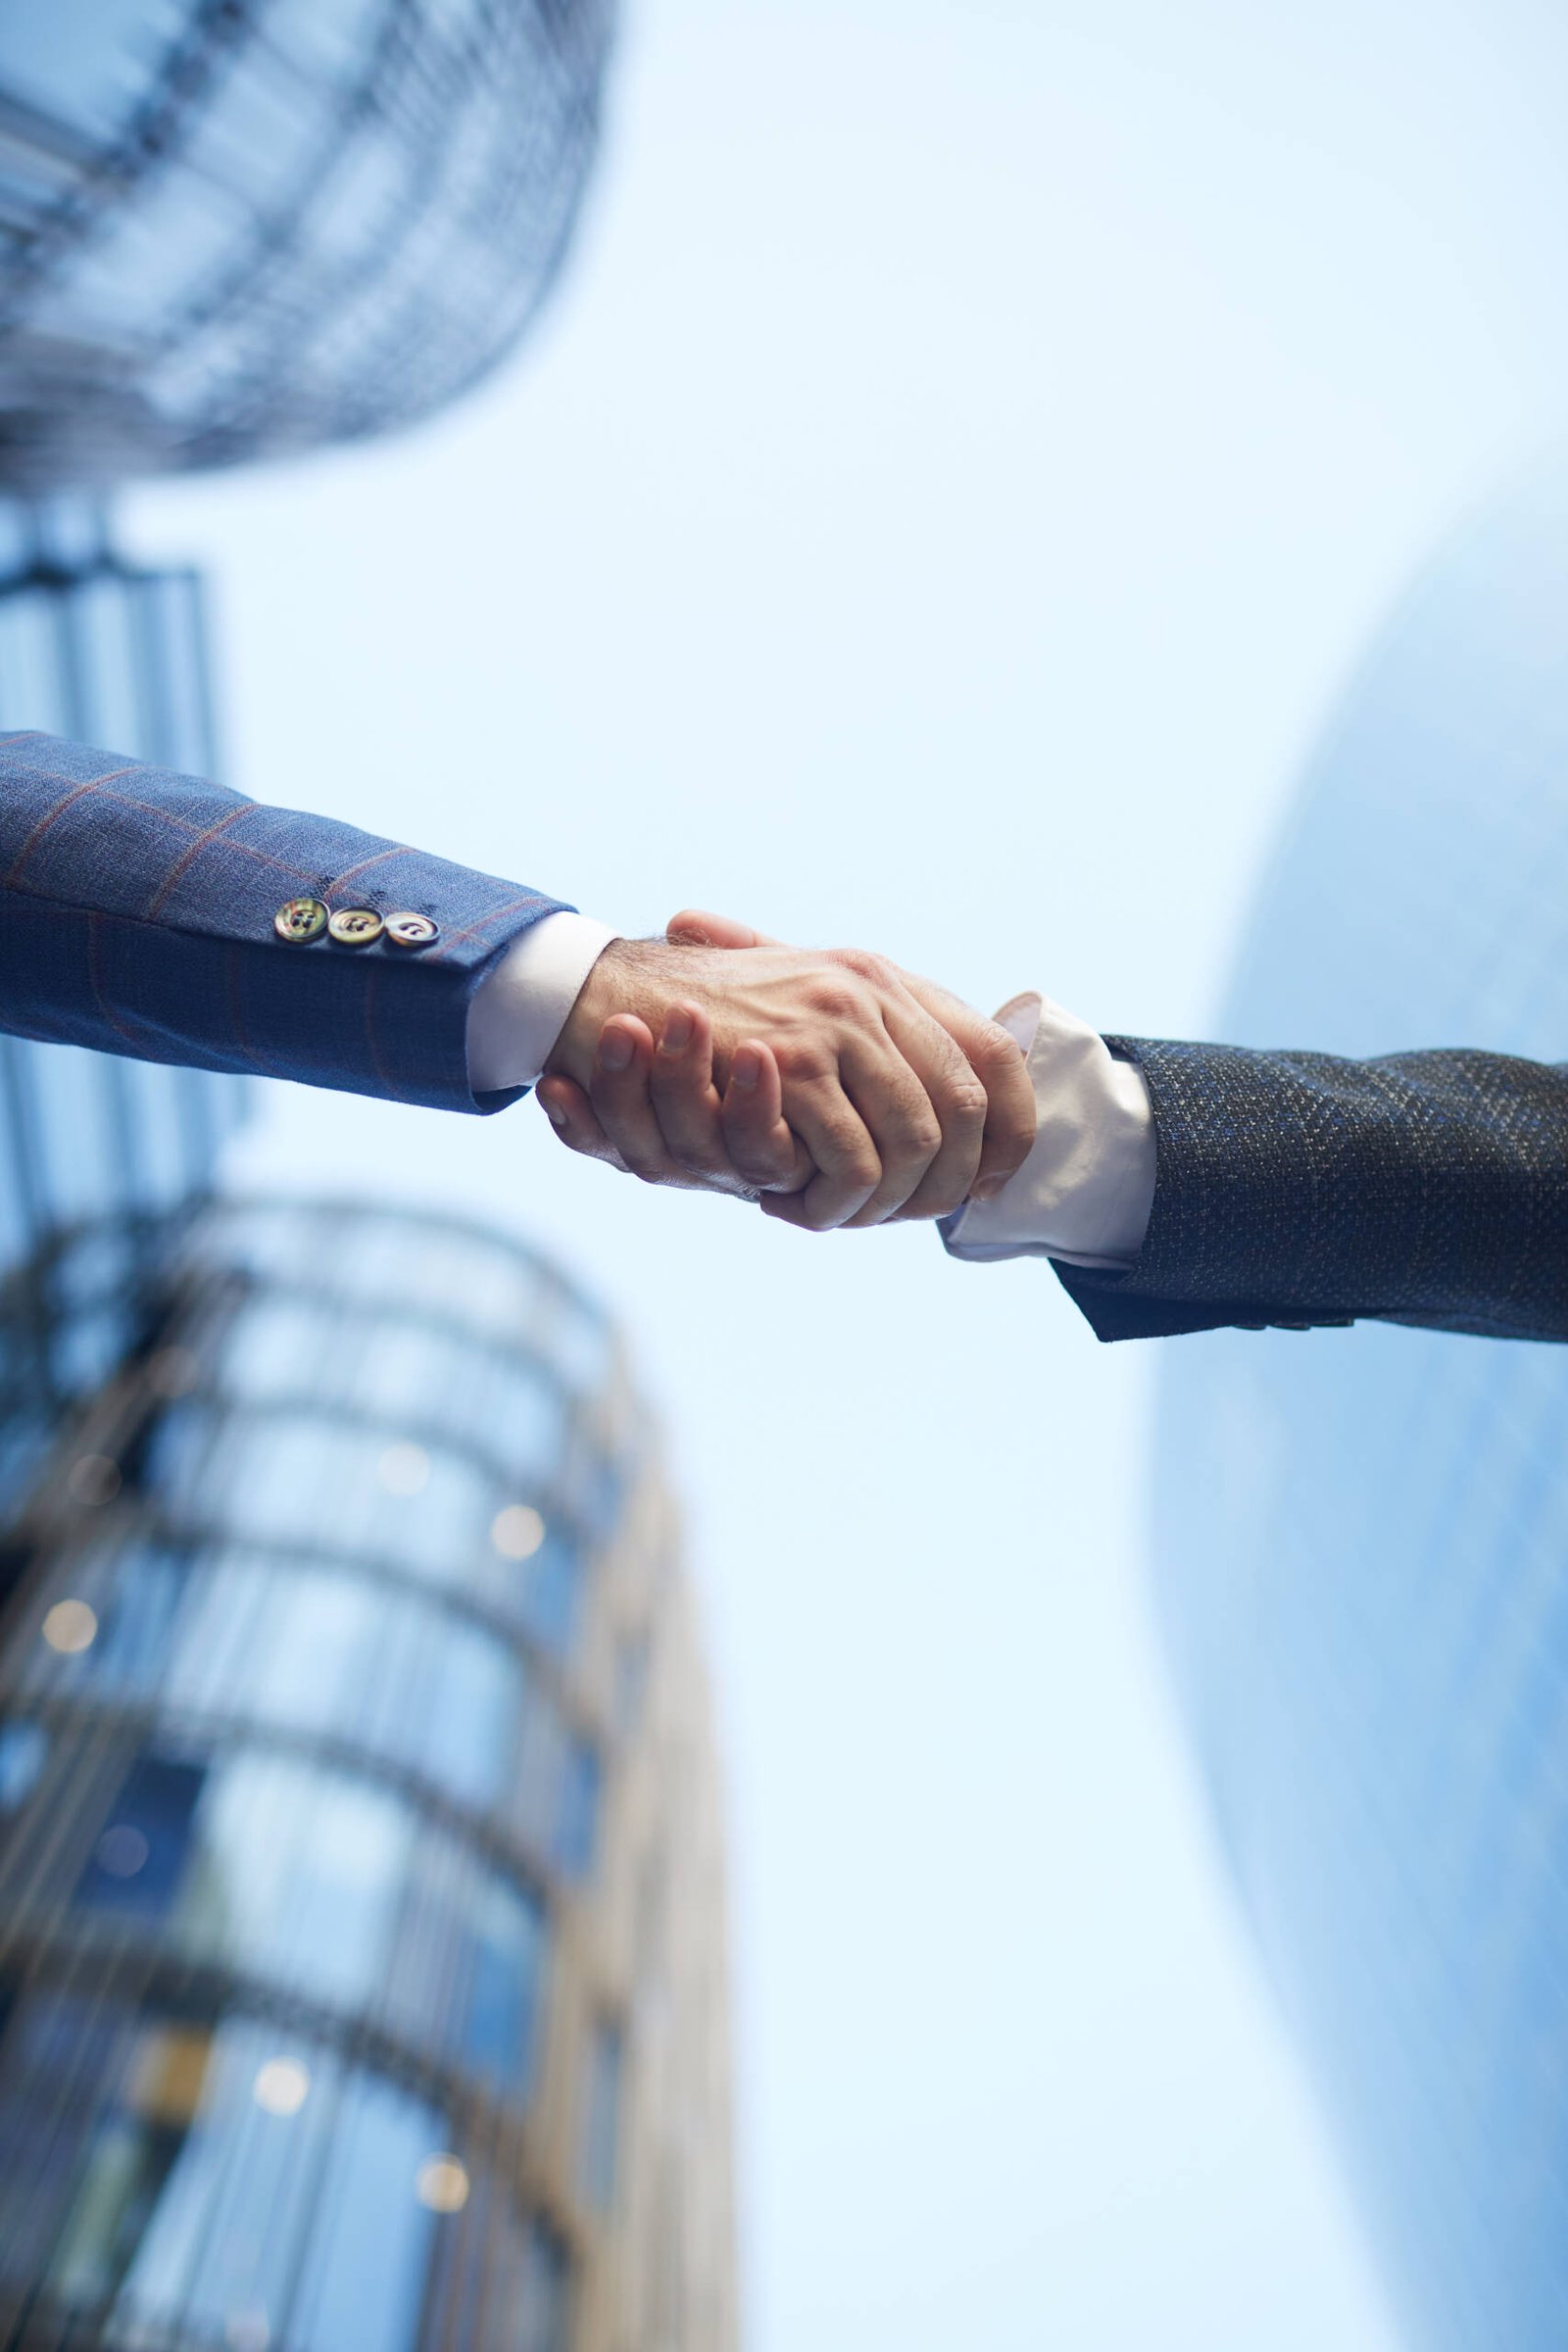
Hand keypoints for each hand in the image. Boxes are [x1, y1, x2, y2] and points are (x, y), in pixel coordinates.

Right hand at [538, 917, 1035, 1228]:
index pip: (994, 1056)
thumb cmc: (704, 1019)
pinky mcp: (795, 1061)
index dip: (1011, 1128)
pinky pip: (853, 1161)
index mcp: (885, 978)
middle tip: (895, 1218)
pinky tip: (789, 1205)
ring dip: (882, 1202)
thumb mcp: (798, 1012)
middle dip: (943, 1185)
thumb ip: (866, 1046)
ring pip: (915, 1146)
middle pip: (966, 1112)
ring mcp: (838, 1021)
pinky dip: (832, 1203)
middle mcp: (873, 990)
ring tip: (835, 1215)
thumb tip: (953, 1111)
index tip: (992, 1181)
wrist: (616, 996)